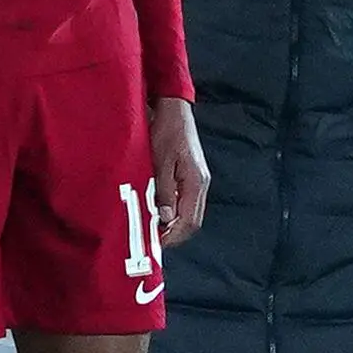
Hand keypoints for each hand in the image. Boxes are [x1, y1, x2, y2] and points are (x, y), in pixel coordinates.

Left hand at [148, 96, 208, 246]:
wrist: (174, 109)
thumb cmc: (165, 131)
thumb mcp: (160, 160)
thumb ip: (164, 190)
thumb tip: (166, 217)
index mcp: (196, 182)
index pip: (190, 221)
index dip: (173, 236)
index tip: (155, 244)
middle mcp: (201, 184)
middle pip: (192, 221)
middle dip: (174, 235)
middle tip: (152, 241)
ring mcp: (198, 180)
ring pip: (189, 213)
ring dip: (173, 225)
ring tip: (153, 229)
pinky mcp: (191, 176)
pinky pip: (185, 202)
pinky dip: (173, 212)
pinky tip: (158, 212)